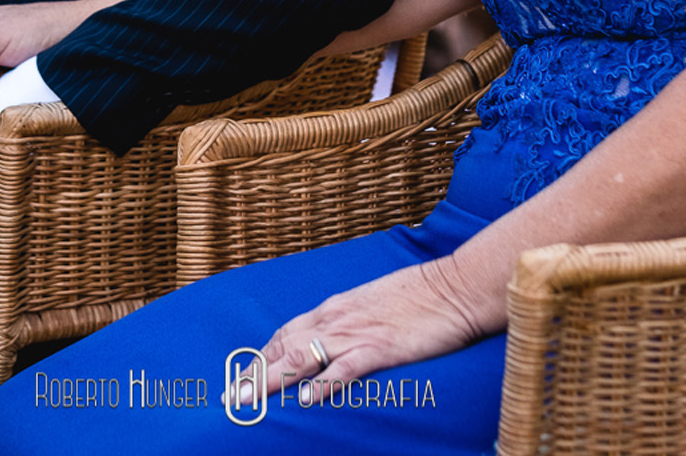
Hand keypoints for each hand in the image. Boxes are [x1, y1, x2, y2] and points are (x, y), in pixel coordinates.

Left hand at [247, 260, 487, 401]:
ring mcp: (357, 332)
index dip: (260, 357)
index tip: (240, 377)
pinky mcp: (381, 347)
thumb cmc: (420, 296)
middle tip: (230, 397)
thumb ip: (350, 320)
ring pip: (302, 356)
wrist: (455, 285)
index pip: (285, 334)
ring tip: (248, 401)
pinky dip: (324, 382)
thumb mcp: (373, 304)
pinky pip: (346, 367)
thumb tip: (333, 339)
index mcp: (335, 308)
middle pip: (283, 346)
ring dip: (271, 379)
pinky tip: (308, 398)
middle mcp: (336, 318)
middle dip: (253, 373)